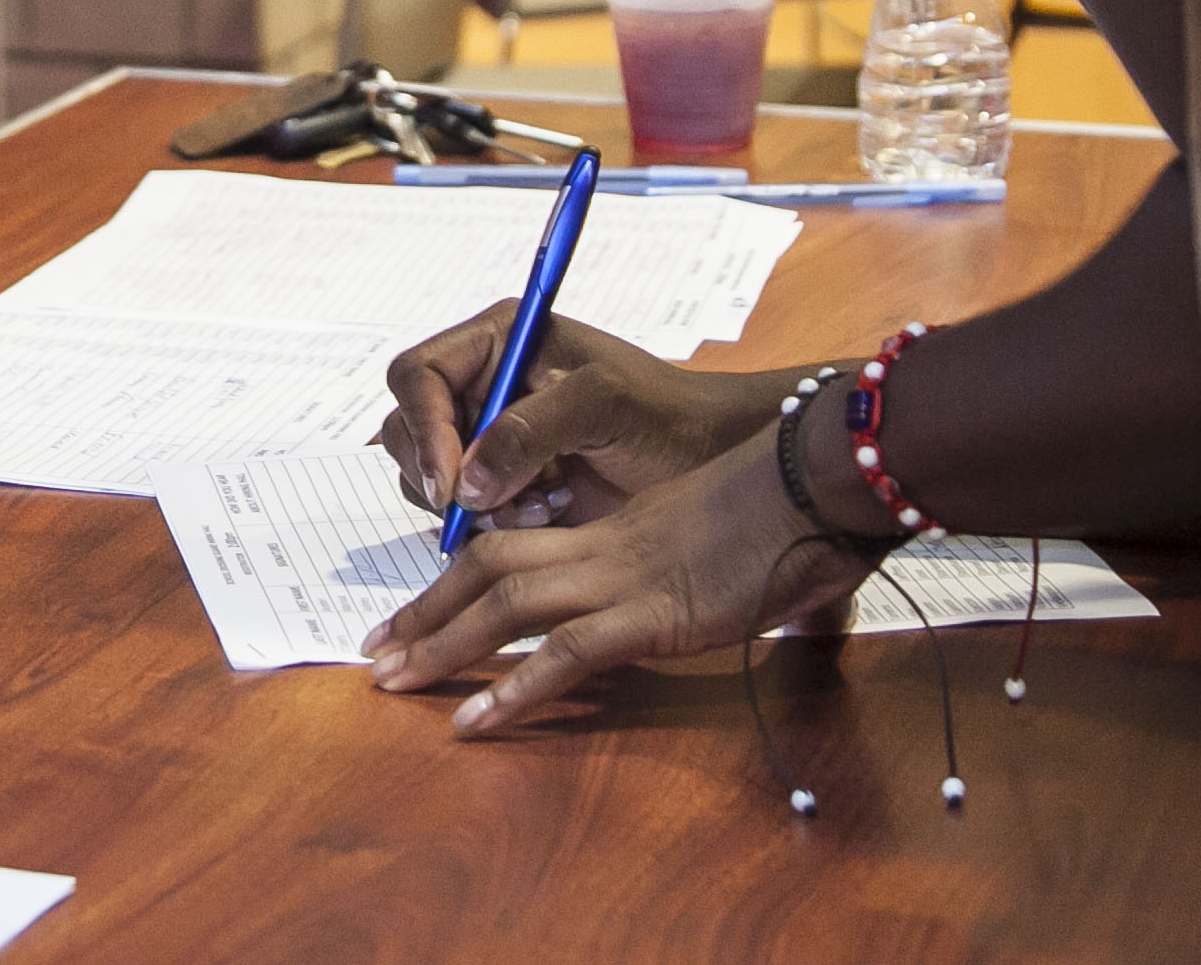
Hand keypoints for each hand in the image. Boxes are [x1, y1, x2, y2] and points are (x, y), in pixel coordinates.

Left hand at [362, 427, 871, 735]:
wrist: (825, 477)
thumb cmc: (797, 507)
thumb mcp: (728, 538)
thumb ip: (705, 568)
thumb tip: (722, 601)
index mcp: (617, 531)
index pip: (516, 548)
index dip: (459, 580)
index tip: (419, 614)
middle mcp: (605, 549)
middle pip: (488, 571)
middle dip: (426, 613)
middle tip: (375, 652)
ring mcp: (626, 580)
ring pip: (506, 605)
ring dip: (443, 645)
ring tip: (392, 684)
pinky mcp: (655, 614)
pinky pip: (568, 654)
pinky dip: (515, 689)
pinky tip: (475, 724)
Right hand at [380, 309, 792, 529]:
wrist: (709, 461)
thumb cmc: (669, 413)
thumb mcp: (606, 402)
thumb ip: (531, 430)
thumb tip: (468, 479)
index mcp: (498, 342)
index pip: (418, 375)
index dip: (423, 427)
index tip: (451, 480)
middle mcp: (483, 387)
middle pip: (408, 429)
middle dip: (444, 475)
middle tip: (493, 507)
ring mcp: (490, 439)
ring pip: (429, 478)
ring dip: (473, 507)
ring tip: (542, 508)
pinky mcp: (503, 486)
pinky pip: (461, 514)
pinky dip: (492, 528)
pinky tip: (550, 517)